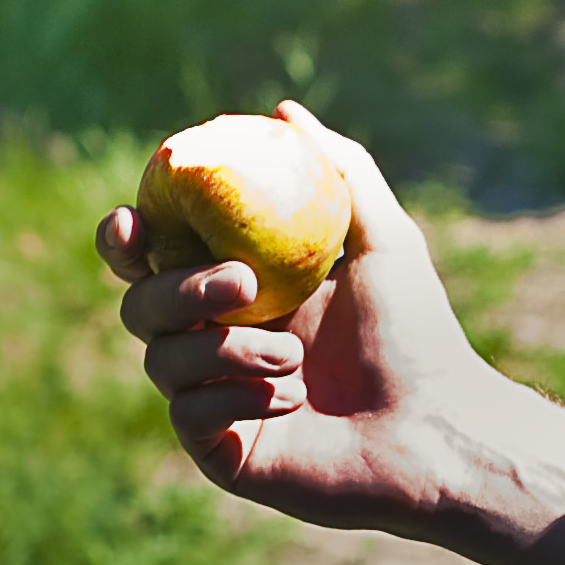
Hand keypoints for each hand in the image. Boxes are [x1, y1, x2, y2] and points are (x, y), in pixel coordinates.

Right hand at [94, 97, 497, 533]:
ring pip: (161, 361)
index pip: (156, 258)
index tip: (135, 221)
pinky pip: (188, 416)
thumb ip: (339, 171)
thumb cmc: (418, 334)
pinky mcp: (223, 452)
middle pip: (142, 305)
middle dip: (179, 289)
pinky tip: (292, 399)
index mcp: (239, 291)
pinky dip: (234, 397)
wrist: (437, 428)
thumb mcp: (382, 238)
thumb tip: (285, 112)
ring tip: (295, 359)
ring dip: (225, 350)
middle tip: (243, 284)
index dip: (127, 238)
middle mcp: (217, 342)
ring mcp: (215, 399)